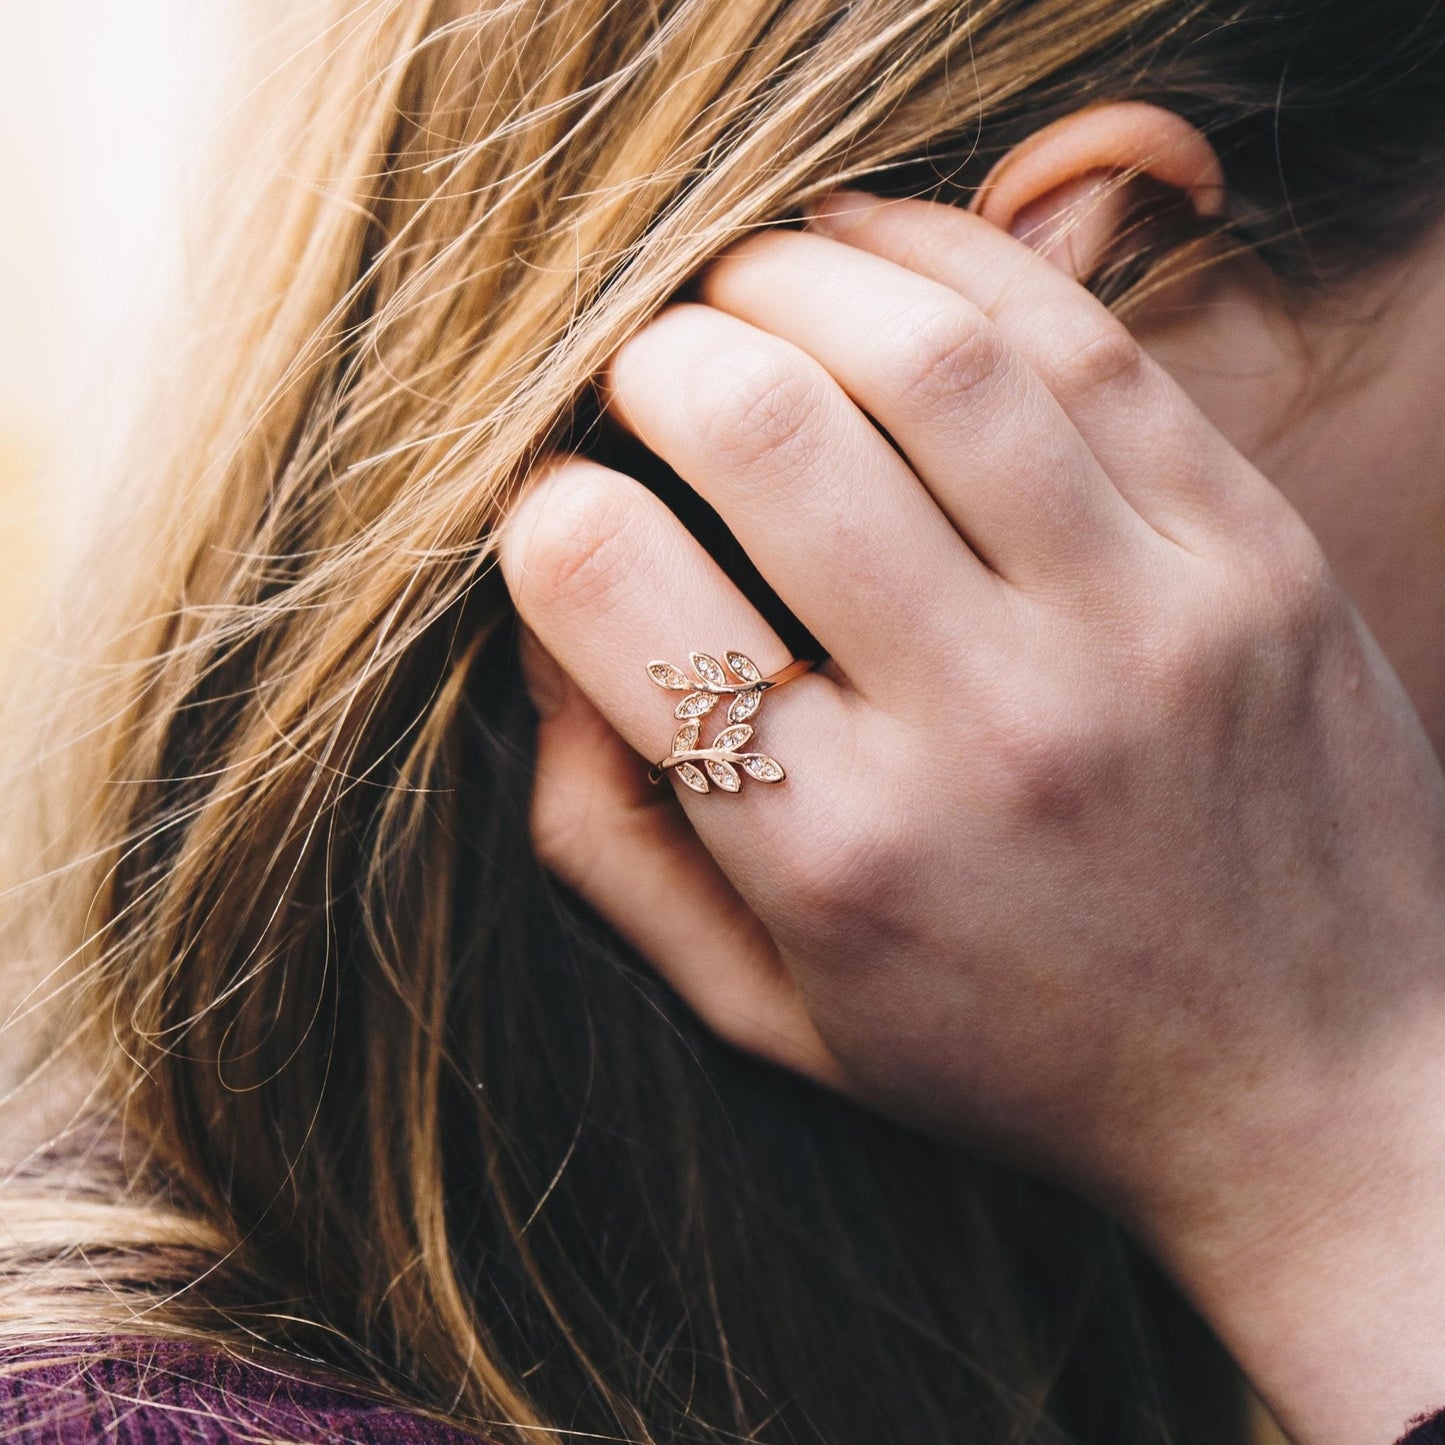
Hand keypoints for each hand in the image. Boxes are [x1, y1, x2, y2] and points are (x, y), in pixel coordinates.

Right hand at [498, 193, 1444, 1444]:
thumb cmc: (1016, 1052)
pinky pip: (1086, 342)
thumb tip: (539, 643)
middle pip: (762, 426)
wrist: (1316, 1083)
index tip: (564, 510)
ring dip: (792, 274)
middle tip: (649, 373)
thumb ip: (612, 847)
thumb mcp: (772, 1014)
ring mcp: (1139, 623)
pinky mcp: (1251, 553)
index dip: (543, 510)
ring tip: (747, 287)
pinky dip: (951, 255)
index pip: (605, 581)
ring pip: (928, 350)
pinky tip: (878, 252)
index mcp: (836, 850)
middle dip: (657, 357)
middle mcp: (985, 724)